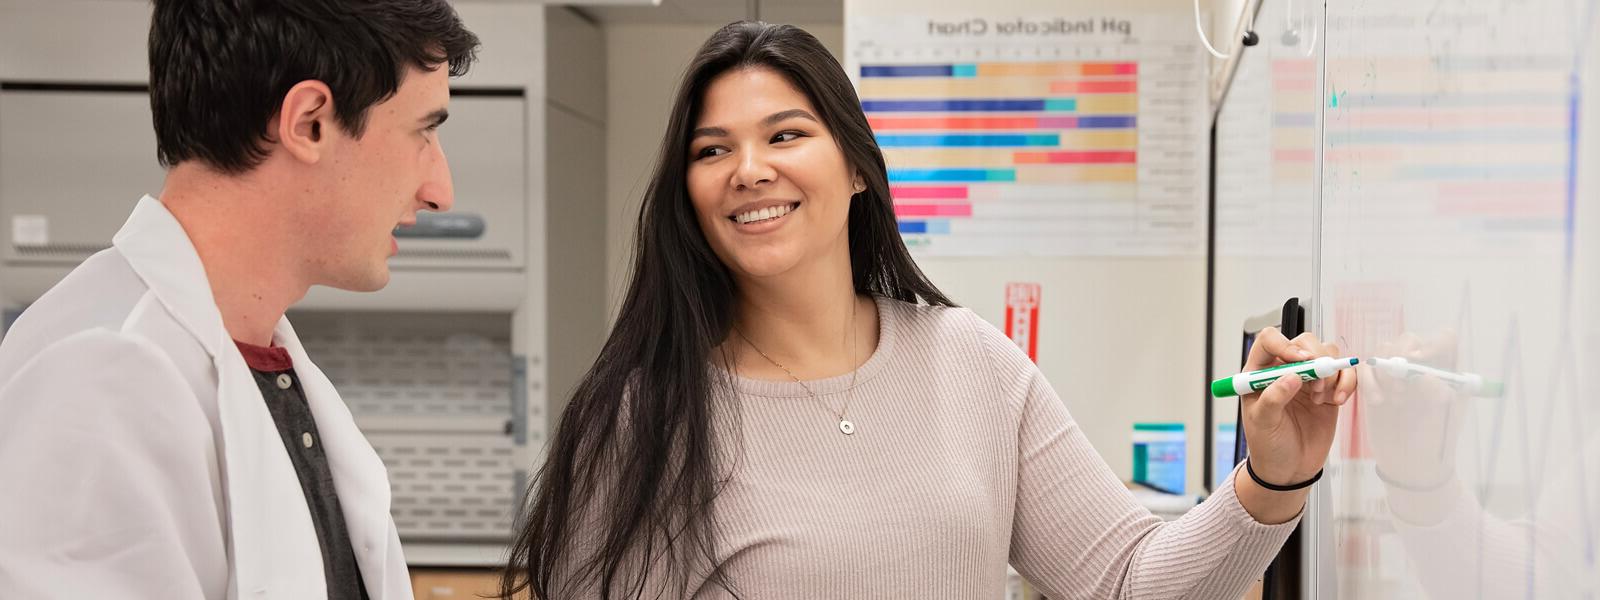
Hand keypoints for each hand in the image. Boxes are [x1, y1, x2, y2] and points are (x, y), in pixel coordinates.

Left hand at [1240, 327, 1357, 486]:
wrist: (1287, 469)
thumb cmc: (1267, 444)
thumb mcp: (1263, 422)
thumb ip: (1274, 398)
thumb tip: (1292, 376)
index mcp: (1260, 371)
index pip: (1270, 340)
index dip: (1286, 343)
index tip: (1300, 360)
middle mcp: (1285, 369)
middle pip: (1305, 342)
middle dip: (1315, 358)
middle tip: (1316, 384)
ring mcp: (1309, 379)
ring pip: (1327, 353)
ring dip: (1330, 373)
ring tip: (1321, 398)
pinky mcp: (1329, 391)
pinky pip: (1344, 373)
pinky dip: (1347, 382)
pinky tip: (1338, 401)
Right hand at [1362, 331, 1464, 489]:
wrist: (1411, 462)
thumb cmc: (1435, 439)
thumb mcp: (1444, 416)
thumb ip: (1438, 393)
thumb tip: (1426, 376)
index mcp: (1445, 370)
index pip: (1444, 340)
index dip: (1433, 343)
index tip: (1422, 359)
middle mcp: (1421, 367)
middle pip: (1410, 340)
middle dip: (1404, 355)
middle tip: (1403, 381)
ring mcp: (1396, 374)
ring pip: (1385, 350)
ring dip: (1387, 371)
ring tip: (1396, 399)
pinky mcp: (1374, 384)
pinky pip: (1365, 368)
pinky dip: (1368, 381)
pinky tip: (1378, 402)